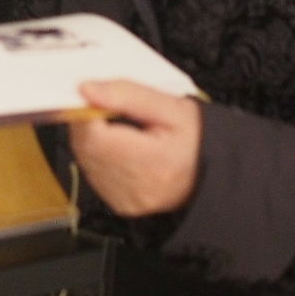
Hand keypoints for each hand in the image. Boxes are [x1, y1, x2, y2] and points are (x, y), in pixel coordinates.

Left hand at [68, 80, 201, 216]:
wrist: (210, 173)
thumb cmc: (195, 140)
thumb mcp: (170, 106)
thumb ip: (127, 94)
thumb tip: (87, 91)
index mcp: (153, 163)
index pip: (95, 135)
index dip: (87, 112)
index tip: (96, 97)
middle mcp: (138, 188)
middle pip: (85, 147)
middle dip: (88, 122)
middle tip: (108, 108)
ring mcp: (127, 200)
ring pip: (84, 159)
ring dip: (91, 138)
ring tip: (117, 127)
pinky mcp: (121, 204)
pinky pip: (92, 173)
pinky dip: (97, 155)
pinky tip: (117, 146)